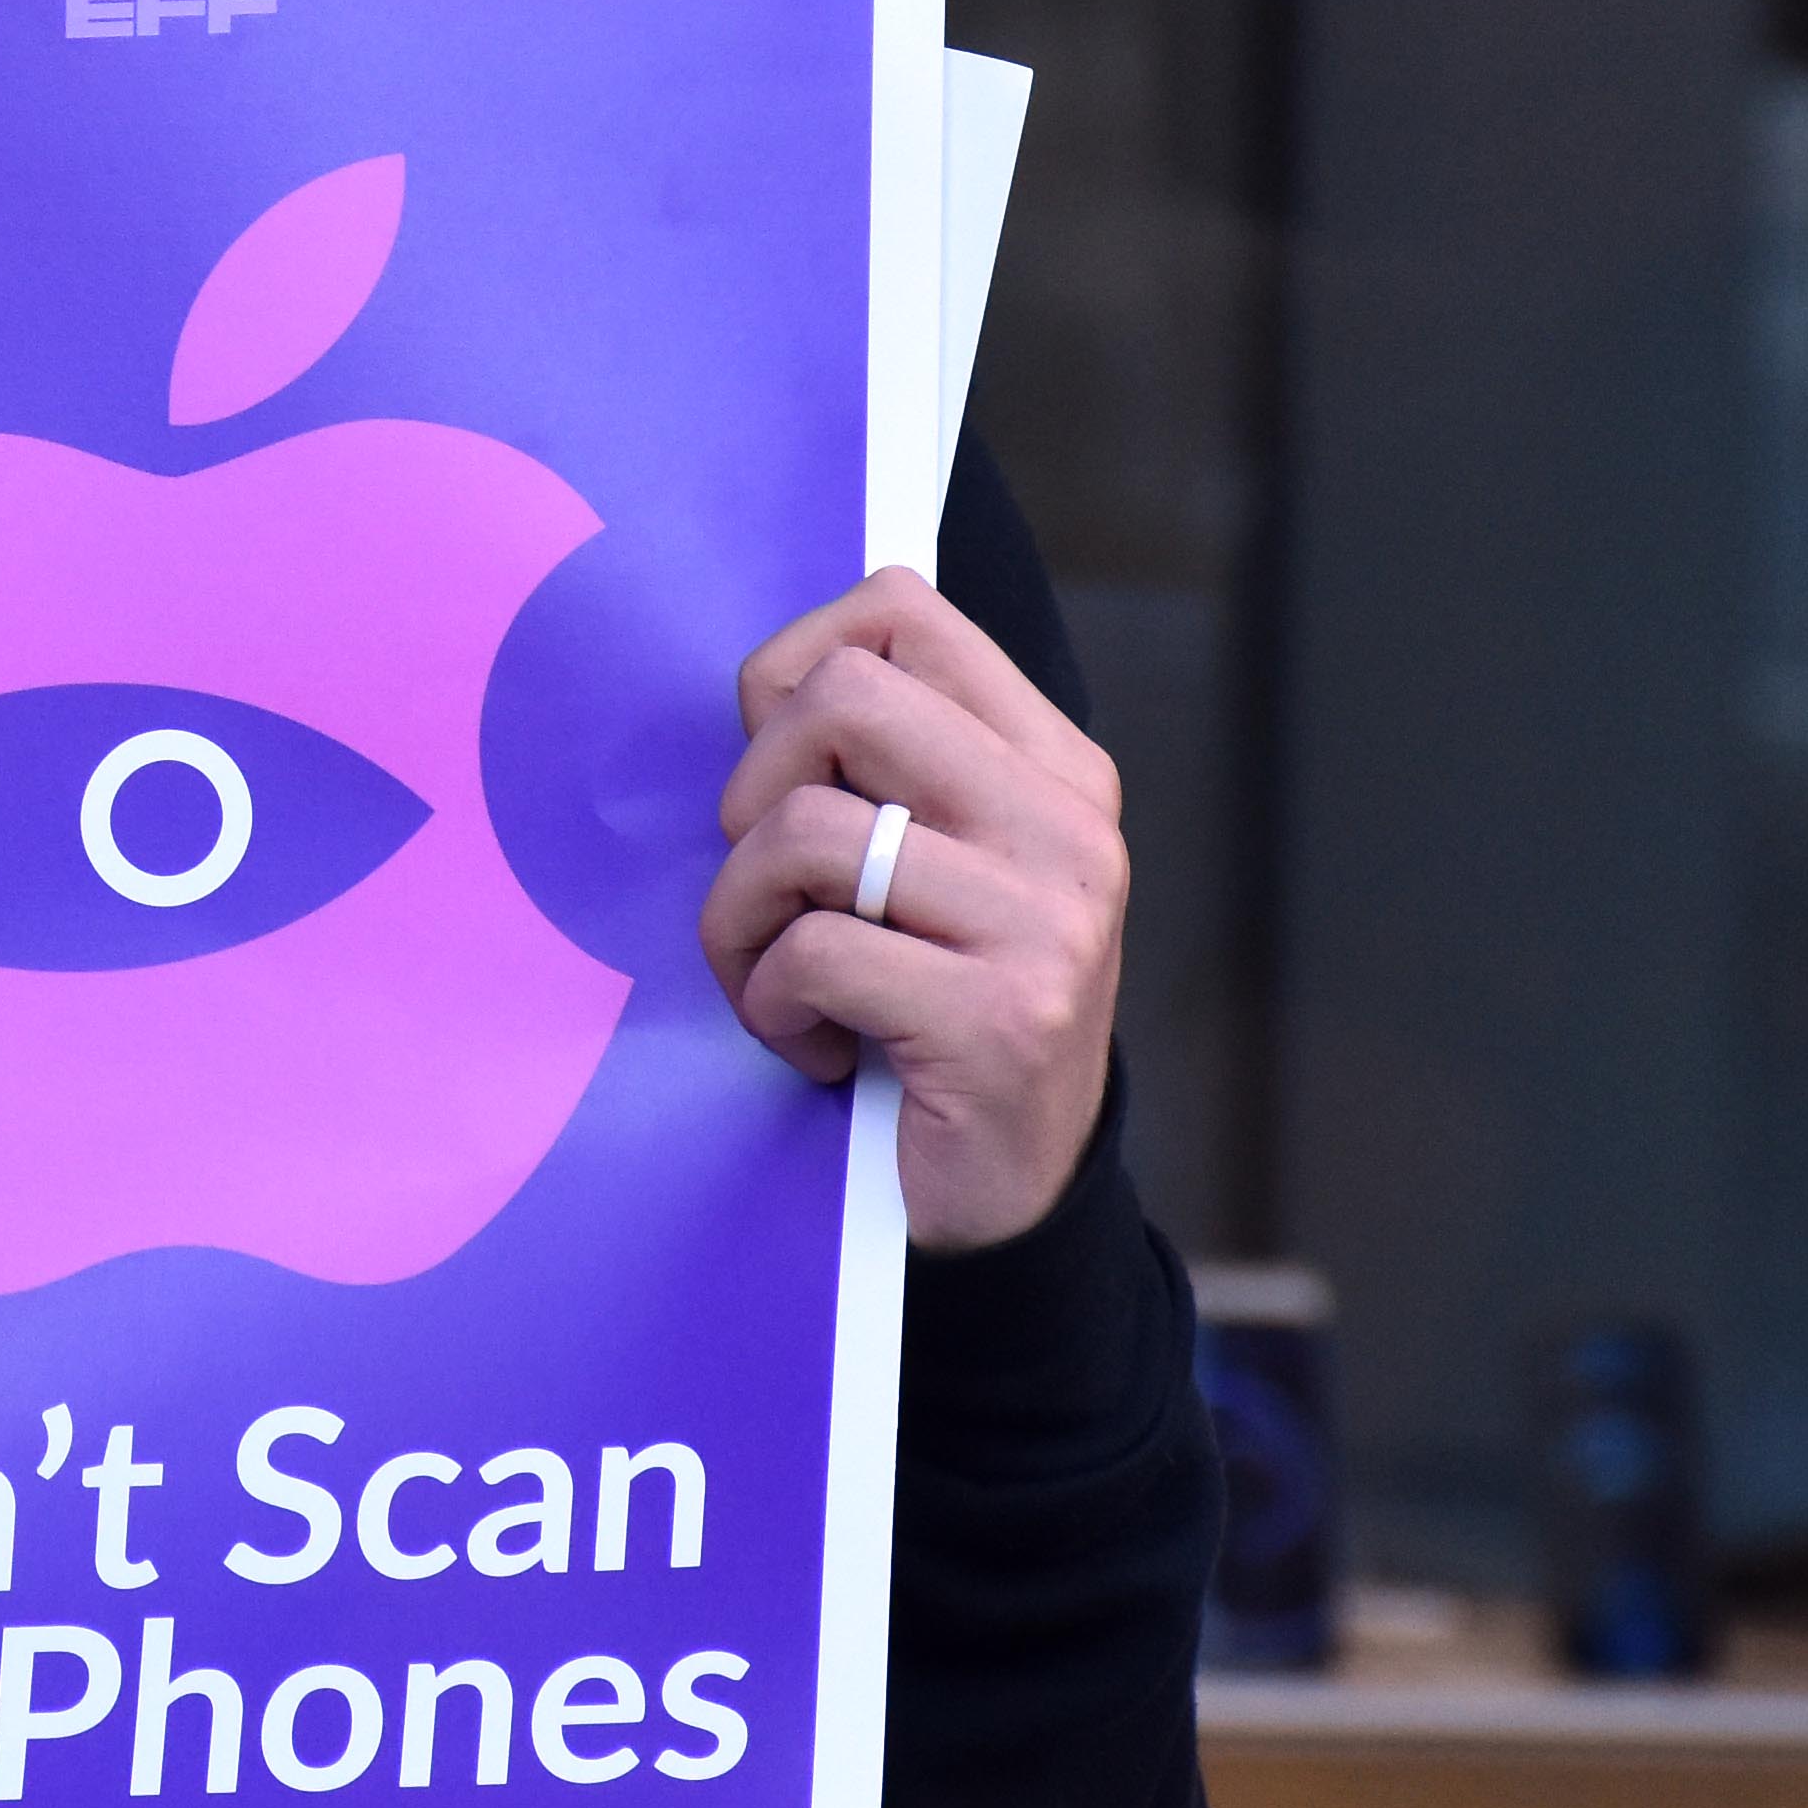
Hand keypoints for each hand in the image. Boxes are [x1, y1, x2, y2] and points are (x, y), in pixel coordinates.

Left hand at [701, 570, 1128, 1253]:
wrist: (1011, 1196)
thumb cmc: (934, 1011)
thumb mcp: (931, 867)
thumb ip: (884, 769)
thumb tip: (767, 682)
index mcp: (1052, 766)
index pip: (900, 611)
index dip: (792, 671)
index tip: (782, 771)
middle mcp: (1066, 827)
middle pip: (840, 696)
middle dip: (752, 789)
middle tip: (769, 884)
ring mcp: (1046, 922)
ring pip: (805, 832)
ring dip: (741, 919)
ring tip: (778, 980)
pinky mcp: (1001, 1019)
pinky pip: (812, 953)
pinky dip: (771, 1003)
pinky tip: (815, 1044)